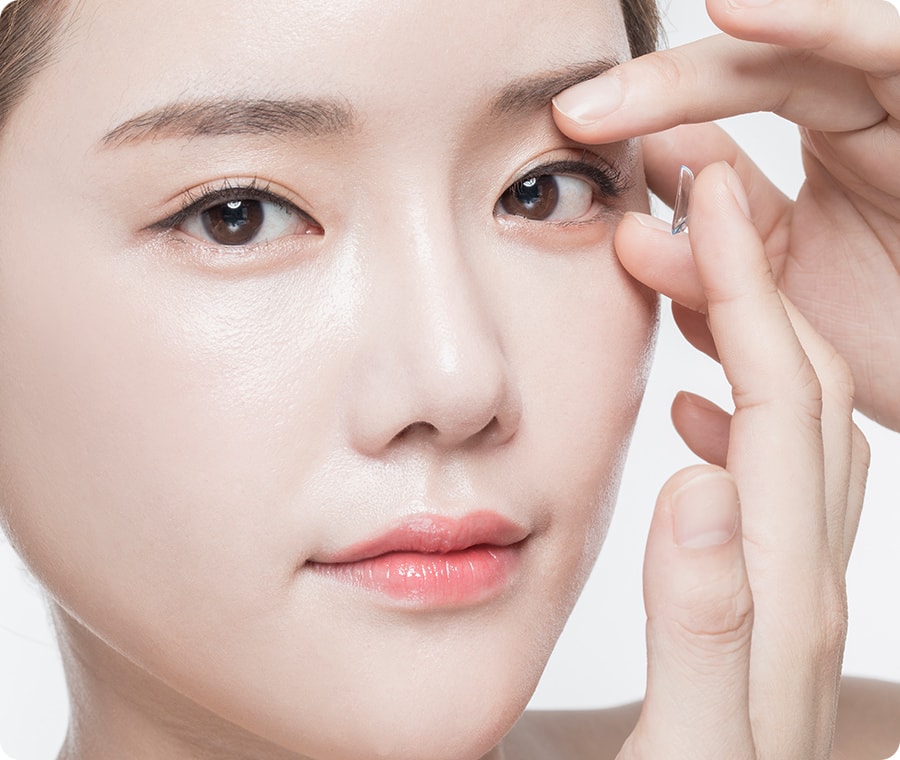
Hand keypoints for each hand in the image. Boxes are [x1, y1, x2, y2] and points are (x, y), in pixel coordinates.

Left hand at [552, 0, 899, 429]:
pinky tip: (738, 11)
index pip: (724, 116)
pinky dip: (827, 24)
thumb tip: (627, 231)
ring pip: (823, 53)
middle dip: (666, 88)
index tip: (568, 129)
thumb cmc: (881, 344)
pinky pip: (896, 48)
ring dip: (746, 45)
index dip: (644, 119)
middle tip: (580, 110)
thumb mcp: (781, 299)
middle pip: (758, 75)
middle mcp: (866, 120)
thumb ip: (709, 265)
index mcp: (820, 153)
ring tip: (695, 21)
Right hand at [618, 162, 868, 757]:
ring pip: (791, 421)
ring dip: (747, 333)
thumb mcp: (690, 743)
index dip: (752, 290)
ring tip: (694, 277)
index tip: (717, 199)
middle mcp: (802, 573)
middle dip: (758, 278)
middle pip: (805, 389)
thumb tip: (696, 487)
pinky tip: (696, 410)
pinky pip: (766, 474)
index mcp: (782, 589)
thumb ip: (702, 624)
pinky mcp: (759, 593)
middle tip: (707, 203)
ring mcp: (786, 580)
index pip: (783, 402)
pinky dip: (734, 411)